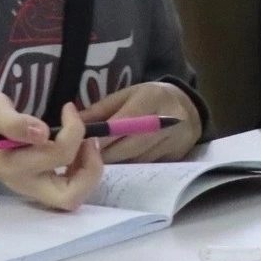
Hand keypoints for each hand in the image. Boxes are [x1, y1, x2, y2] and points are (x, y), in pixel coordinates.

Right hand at [0, 86, 101, 209]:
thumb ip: (13, 122)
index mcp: (12, 163)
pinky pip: (68, 186)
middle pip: (69, 197)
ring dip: (89, 171)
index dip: (73, 130)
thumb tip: (41, 132)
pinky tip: (78, 147)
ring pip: (71, 196)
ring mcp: (31, 183)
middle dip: (91, 169)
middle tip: (89, 140)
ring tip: (86, 142)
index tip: (68, 108)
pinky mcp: (37, 179)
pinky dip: (82, 170)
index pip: (58, 155)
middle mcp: (24, 181)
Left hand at [79, 81, 202, 162]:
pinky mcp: (175, 157)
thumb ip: (100, 110)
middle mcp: (165, 120)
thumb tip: (71, 122)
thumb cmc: (151, 98)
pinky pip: (145, 166)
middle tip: (86, 156)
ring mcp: (173, 140)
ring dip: (116, 161)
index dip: (100, 137)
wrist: (189, 108)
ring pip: (134, 160)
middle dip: (104, 153)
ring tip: (101, 158)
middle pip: (127, 146)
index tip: (82, 145)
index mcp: (151, 98)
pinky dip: (130, 165)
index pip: (122, 123)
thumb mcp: (127, 94)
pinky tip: (123, 160)